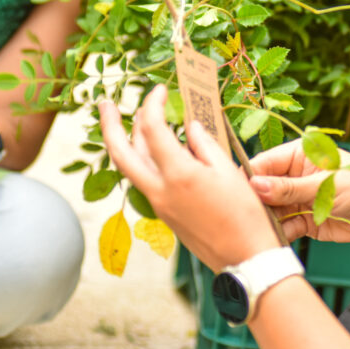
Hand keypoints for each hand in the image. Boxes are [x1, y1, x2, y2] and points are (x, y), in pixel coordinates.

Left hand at [99, 85, 280, 271]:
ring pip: (130, 167)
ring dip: (126, 141)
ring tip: (132, 120)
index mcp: (178, 175)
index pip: (151, 128)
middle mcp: (160, 190)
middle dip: (109, 125)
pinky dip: (144, 159)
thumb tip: (189, 126)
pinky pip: (145, 180)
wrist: (244, 258)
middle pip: (120, 153)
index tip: (159, 90)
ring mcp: (158, 205)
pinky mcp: (164, 214)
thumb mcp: (228, 171)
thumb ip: (204, 143)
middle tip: (105, 103)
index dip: (152, 104)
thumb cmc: (244, 214)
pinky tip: (156, 149)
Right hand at [248, 142, 349, 243]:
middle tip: (244, 218)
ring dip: (266, 221)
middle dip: (255, 204)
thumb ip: (290, 189)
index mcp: (298, 155)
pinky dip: (279, 234)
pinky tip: (274, 241)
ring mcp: (297, 198)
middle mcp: (293, 175)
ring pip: (271, 210)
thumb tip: (256, 186)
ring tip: (258, 232)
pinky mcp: (303, 220)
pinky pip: (284, 226)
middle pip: (263, 189)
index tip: (234, 195)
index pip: (263, 164)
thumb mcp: (325, 186)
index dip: (248, 179)